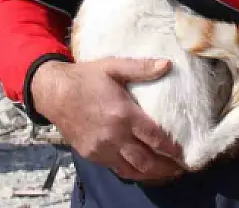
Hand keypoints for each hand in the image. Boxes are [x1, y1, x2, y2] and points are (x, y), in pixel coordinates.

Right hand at [31, 58, 186, 182]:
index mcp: (123, 114)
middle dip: (166, 167)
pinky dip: (132, 172)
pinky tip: (142, 171)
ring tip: (167, 174)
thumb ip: (141, 68)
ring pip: (132, 169)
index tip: (184, 153)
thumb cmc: (85, 78)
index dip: (172, 149)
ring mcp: (101, 148)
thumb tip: (168, 64)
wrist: (53, 92)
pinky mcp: (91, 154)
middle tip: (181, 168)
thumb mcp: (113, 67)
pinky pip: (116, 168)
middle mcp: (114, 135)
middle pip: (146, 160)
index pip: (155, 138)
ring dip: (151, 174)